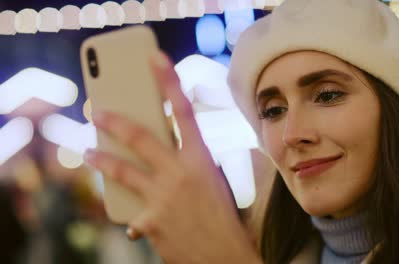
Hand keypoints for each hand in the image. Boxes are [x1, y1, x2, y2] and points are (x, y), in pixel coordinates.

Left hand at [84, 51, 260, 263]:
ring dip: (101, 159)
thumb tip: (159, 155)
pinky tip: (133, 222)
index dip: (169, 82)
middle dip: (114, 121)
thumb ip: (187, 163)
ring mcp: (162, 196)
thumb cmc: (221, 216)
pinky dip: (133, 216)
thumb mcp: (211, 181)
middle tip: (97, 110)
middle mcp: (180, 172)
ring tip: (88, 151)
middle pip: (140, 137)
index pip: (184, 111)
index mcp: (201, 159)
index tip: (156, 58)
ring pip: (122, 169)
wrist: (223, 256)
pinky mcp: (149, 220)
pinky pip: (132, 213)